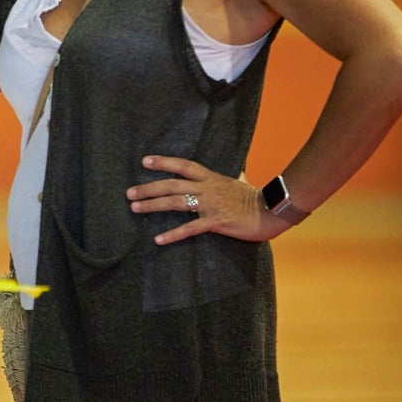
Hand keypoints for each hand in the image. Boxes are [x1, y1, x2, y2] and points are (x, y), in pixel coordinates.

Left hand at [126, 155, 288, 244]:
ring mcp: (210, 205)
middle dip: (149, 188)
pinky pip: (190, 229)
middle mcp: (207, 188)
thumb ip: (234, 175)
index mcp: (211, 178)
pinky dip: (173, 234)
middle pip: (172, 185)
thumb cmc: (257, 198)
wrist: (273, 210)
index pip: (183, 165)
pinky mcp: (216, 222)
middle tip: (129, 193)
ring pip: (176, 203)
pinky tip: (158, 239)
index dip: (164, 162)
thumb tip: (240, 169)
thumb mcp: (241, 181)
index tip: (144, 161)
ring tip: (135, 208)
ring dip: (153, 205)